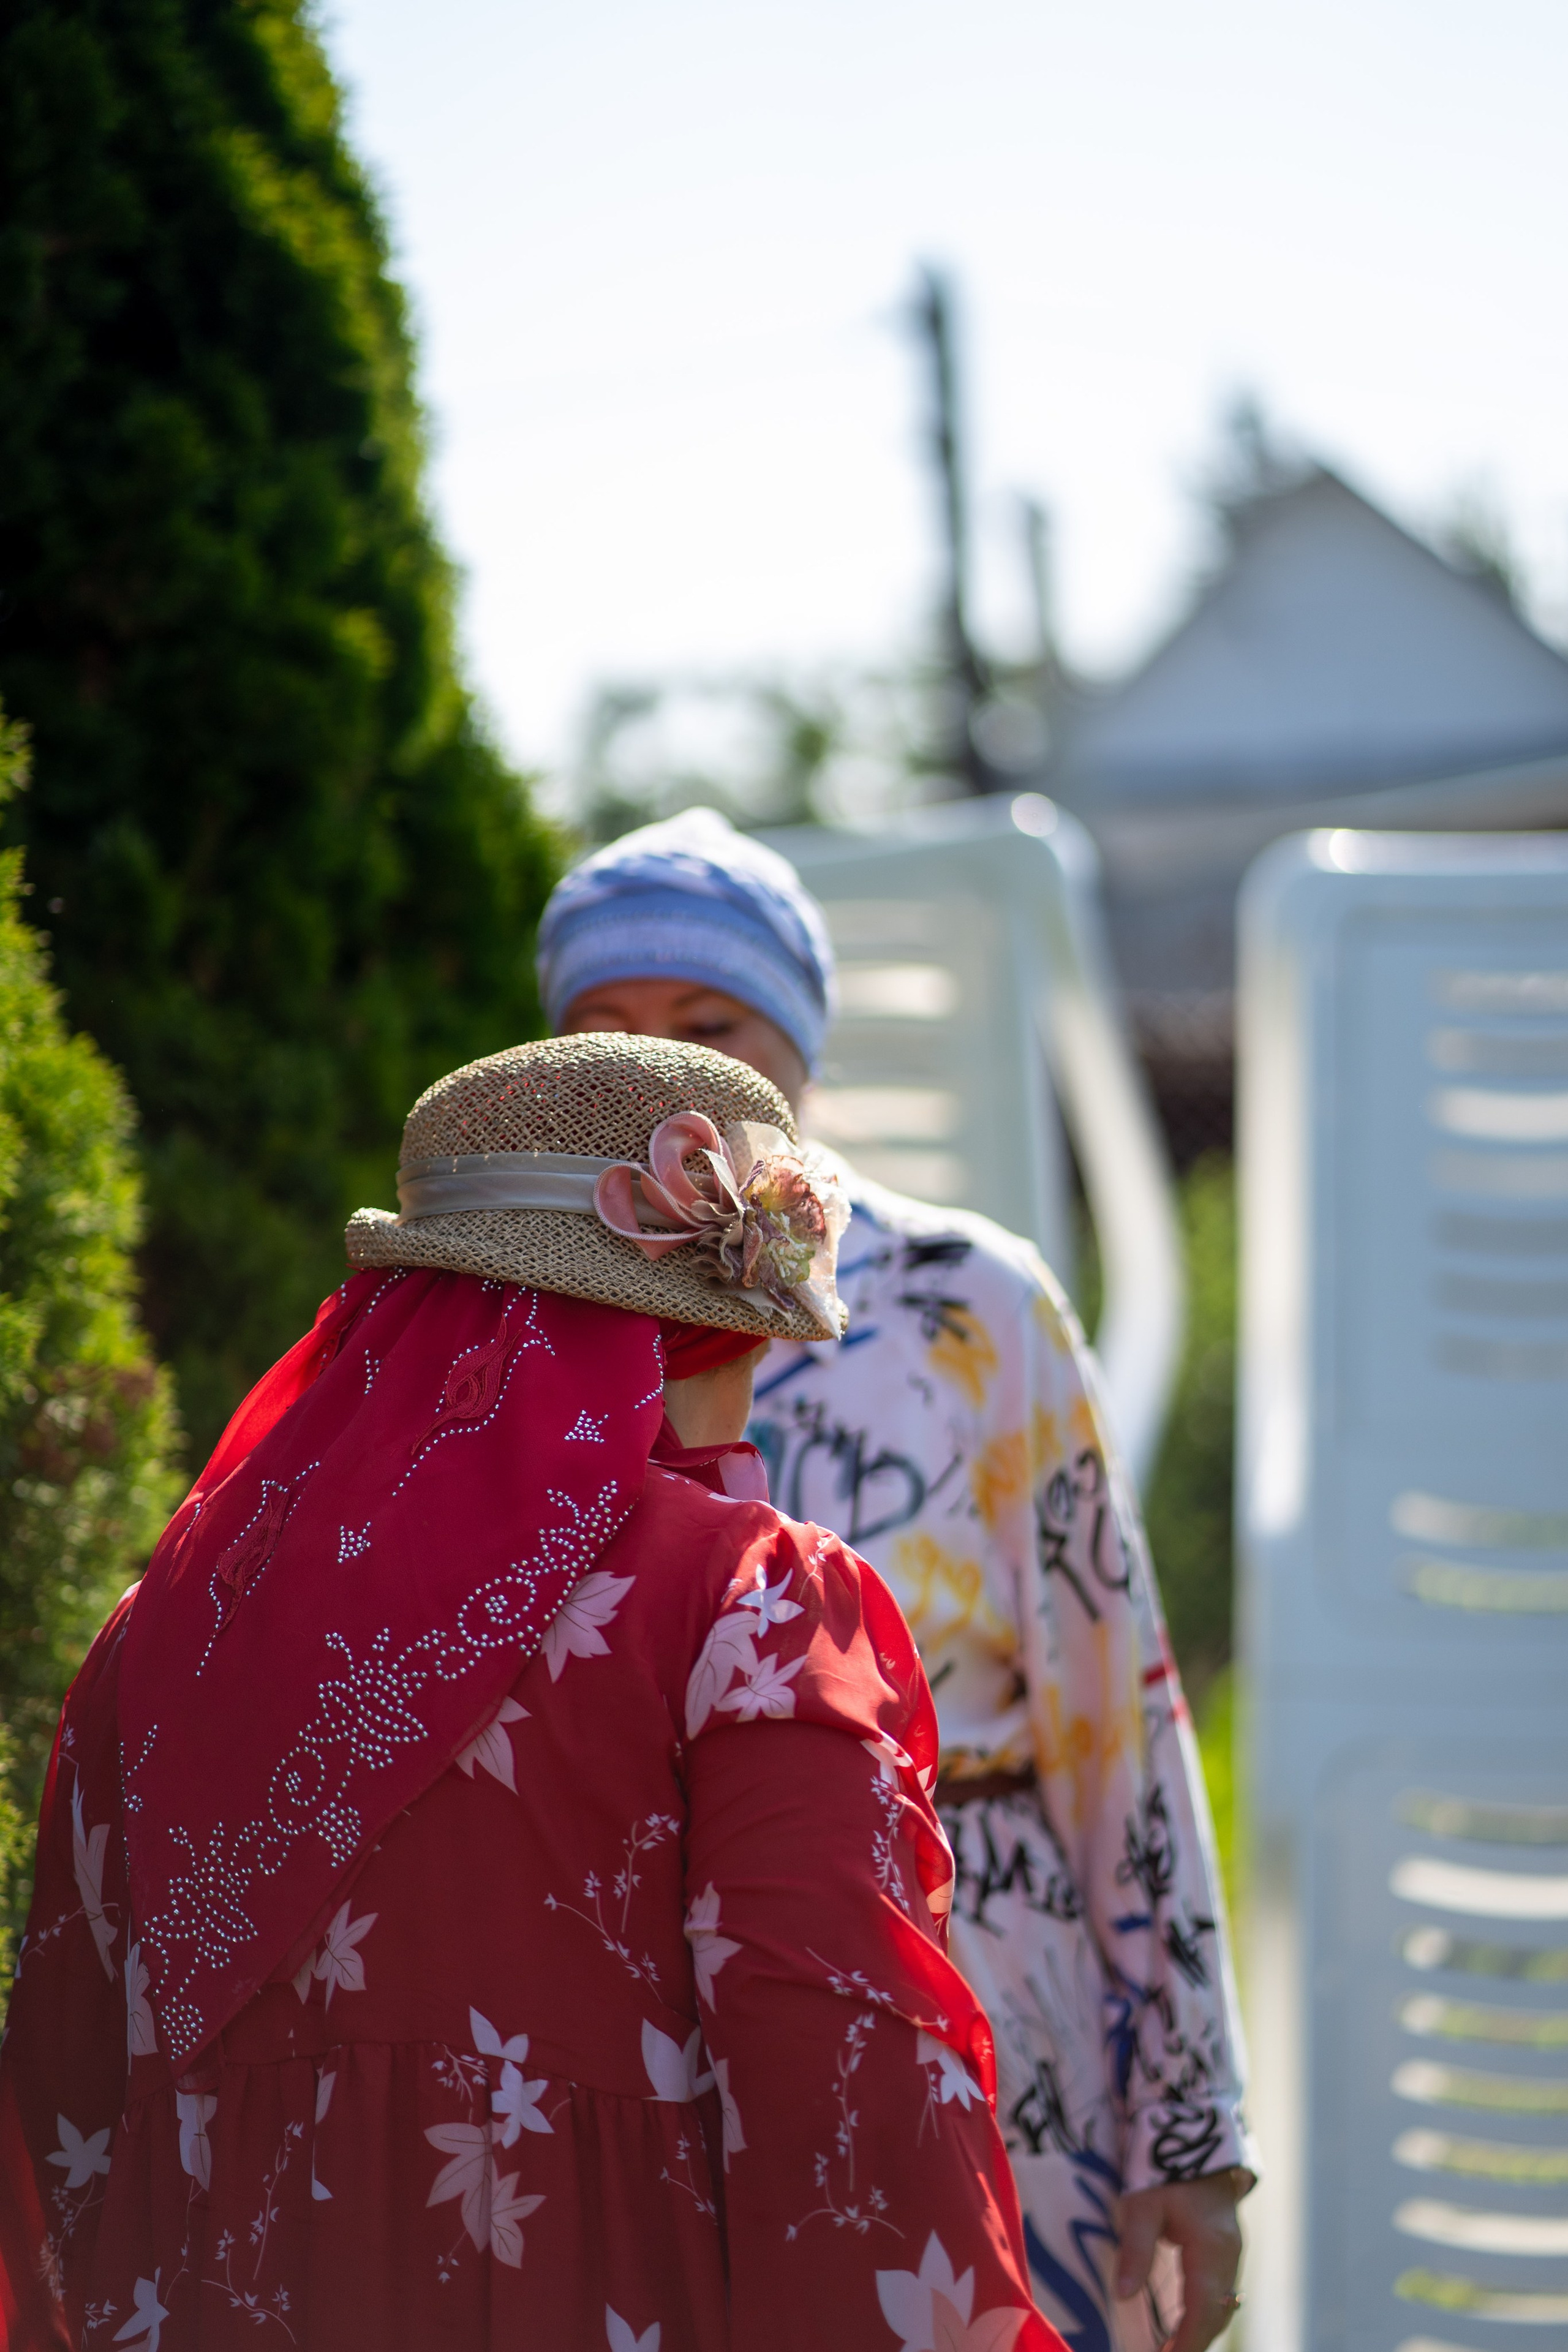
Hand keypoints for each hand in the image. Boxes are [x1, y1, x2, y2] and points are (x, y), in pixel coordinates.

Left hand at [1114, 2171, 1249, 2351]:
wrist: (1194, 2128)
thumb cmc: (1165, 2163)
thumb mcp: (1143, 2203)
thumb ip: (1135, 2249)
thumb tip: (1123, 2295)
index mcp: (1212, 2249)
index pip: (1202, 2311)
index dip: (1186, 2342)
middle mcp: (1229, 2255)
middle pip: (1217, 2313)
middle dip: (1194, 2341)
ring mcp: (1231, 2250)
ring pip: (1222, 2303)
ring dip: (1201, 2327)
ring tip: (1171, 2346)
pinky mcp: (1226, 2244)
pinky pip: (1220, 2289)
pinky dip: (1205, 2309)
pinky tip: (1185, 2317)